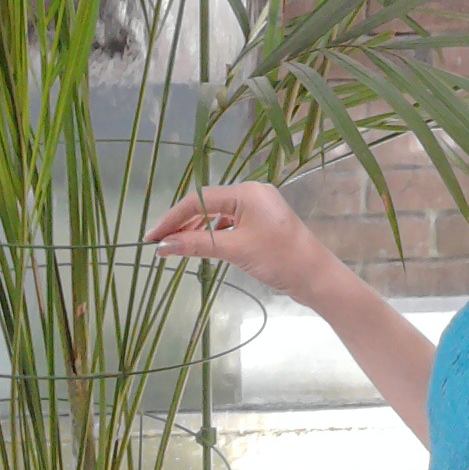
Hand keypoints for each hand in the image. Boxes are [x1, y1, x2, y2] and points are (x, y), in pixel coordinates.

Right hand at [145, 181, 332, 300]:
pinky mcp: (262, 224)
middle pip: (207, 204)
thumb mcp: (235, 250)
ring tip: (176, 247)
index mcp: (246, 192)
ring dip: (196, 230)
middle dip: (182, 224)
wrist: (316, 277)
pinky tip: (202, 246)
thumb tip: (163, 245)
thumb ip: (197, 244)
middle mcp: (252, 194)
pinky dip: (213, 234)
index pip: (199, 200)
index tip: (152, 237)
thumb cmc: (278, 259)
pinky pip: (230, 224)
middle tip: (160, 244)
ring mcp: (258, 209)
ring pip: (217, 215)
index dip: (172, 218)